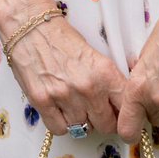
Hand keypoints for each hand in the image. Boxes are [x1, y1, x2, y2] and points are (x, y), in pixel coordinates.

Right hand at [3, 15, 128, 137]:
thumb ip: (107, 81)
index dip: (124, 114)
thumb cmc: (63, 38)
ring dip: (81, 120)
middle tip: (97, 112)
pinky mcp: (43, 103)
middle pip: (106, 125)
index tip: (120, 114)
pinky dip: (61, 123)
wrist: (32, 27)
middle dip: (103, 120)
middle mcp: (87, 87)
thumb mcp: (95, 56)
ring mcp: (64, 97)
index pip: (125, 106)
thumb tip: (117, 103)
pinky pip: (60, 130)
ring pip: (82, 129)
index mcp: (104, 71)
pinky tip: (60, 109)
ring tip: (75, 104)